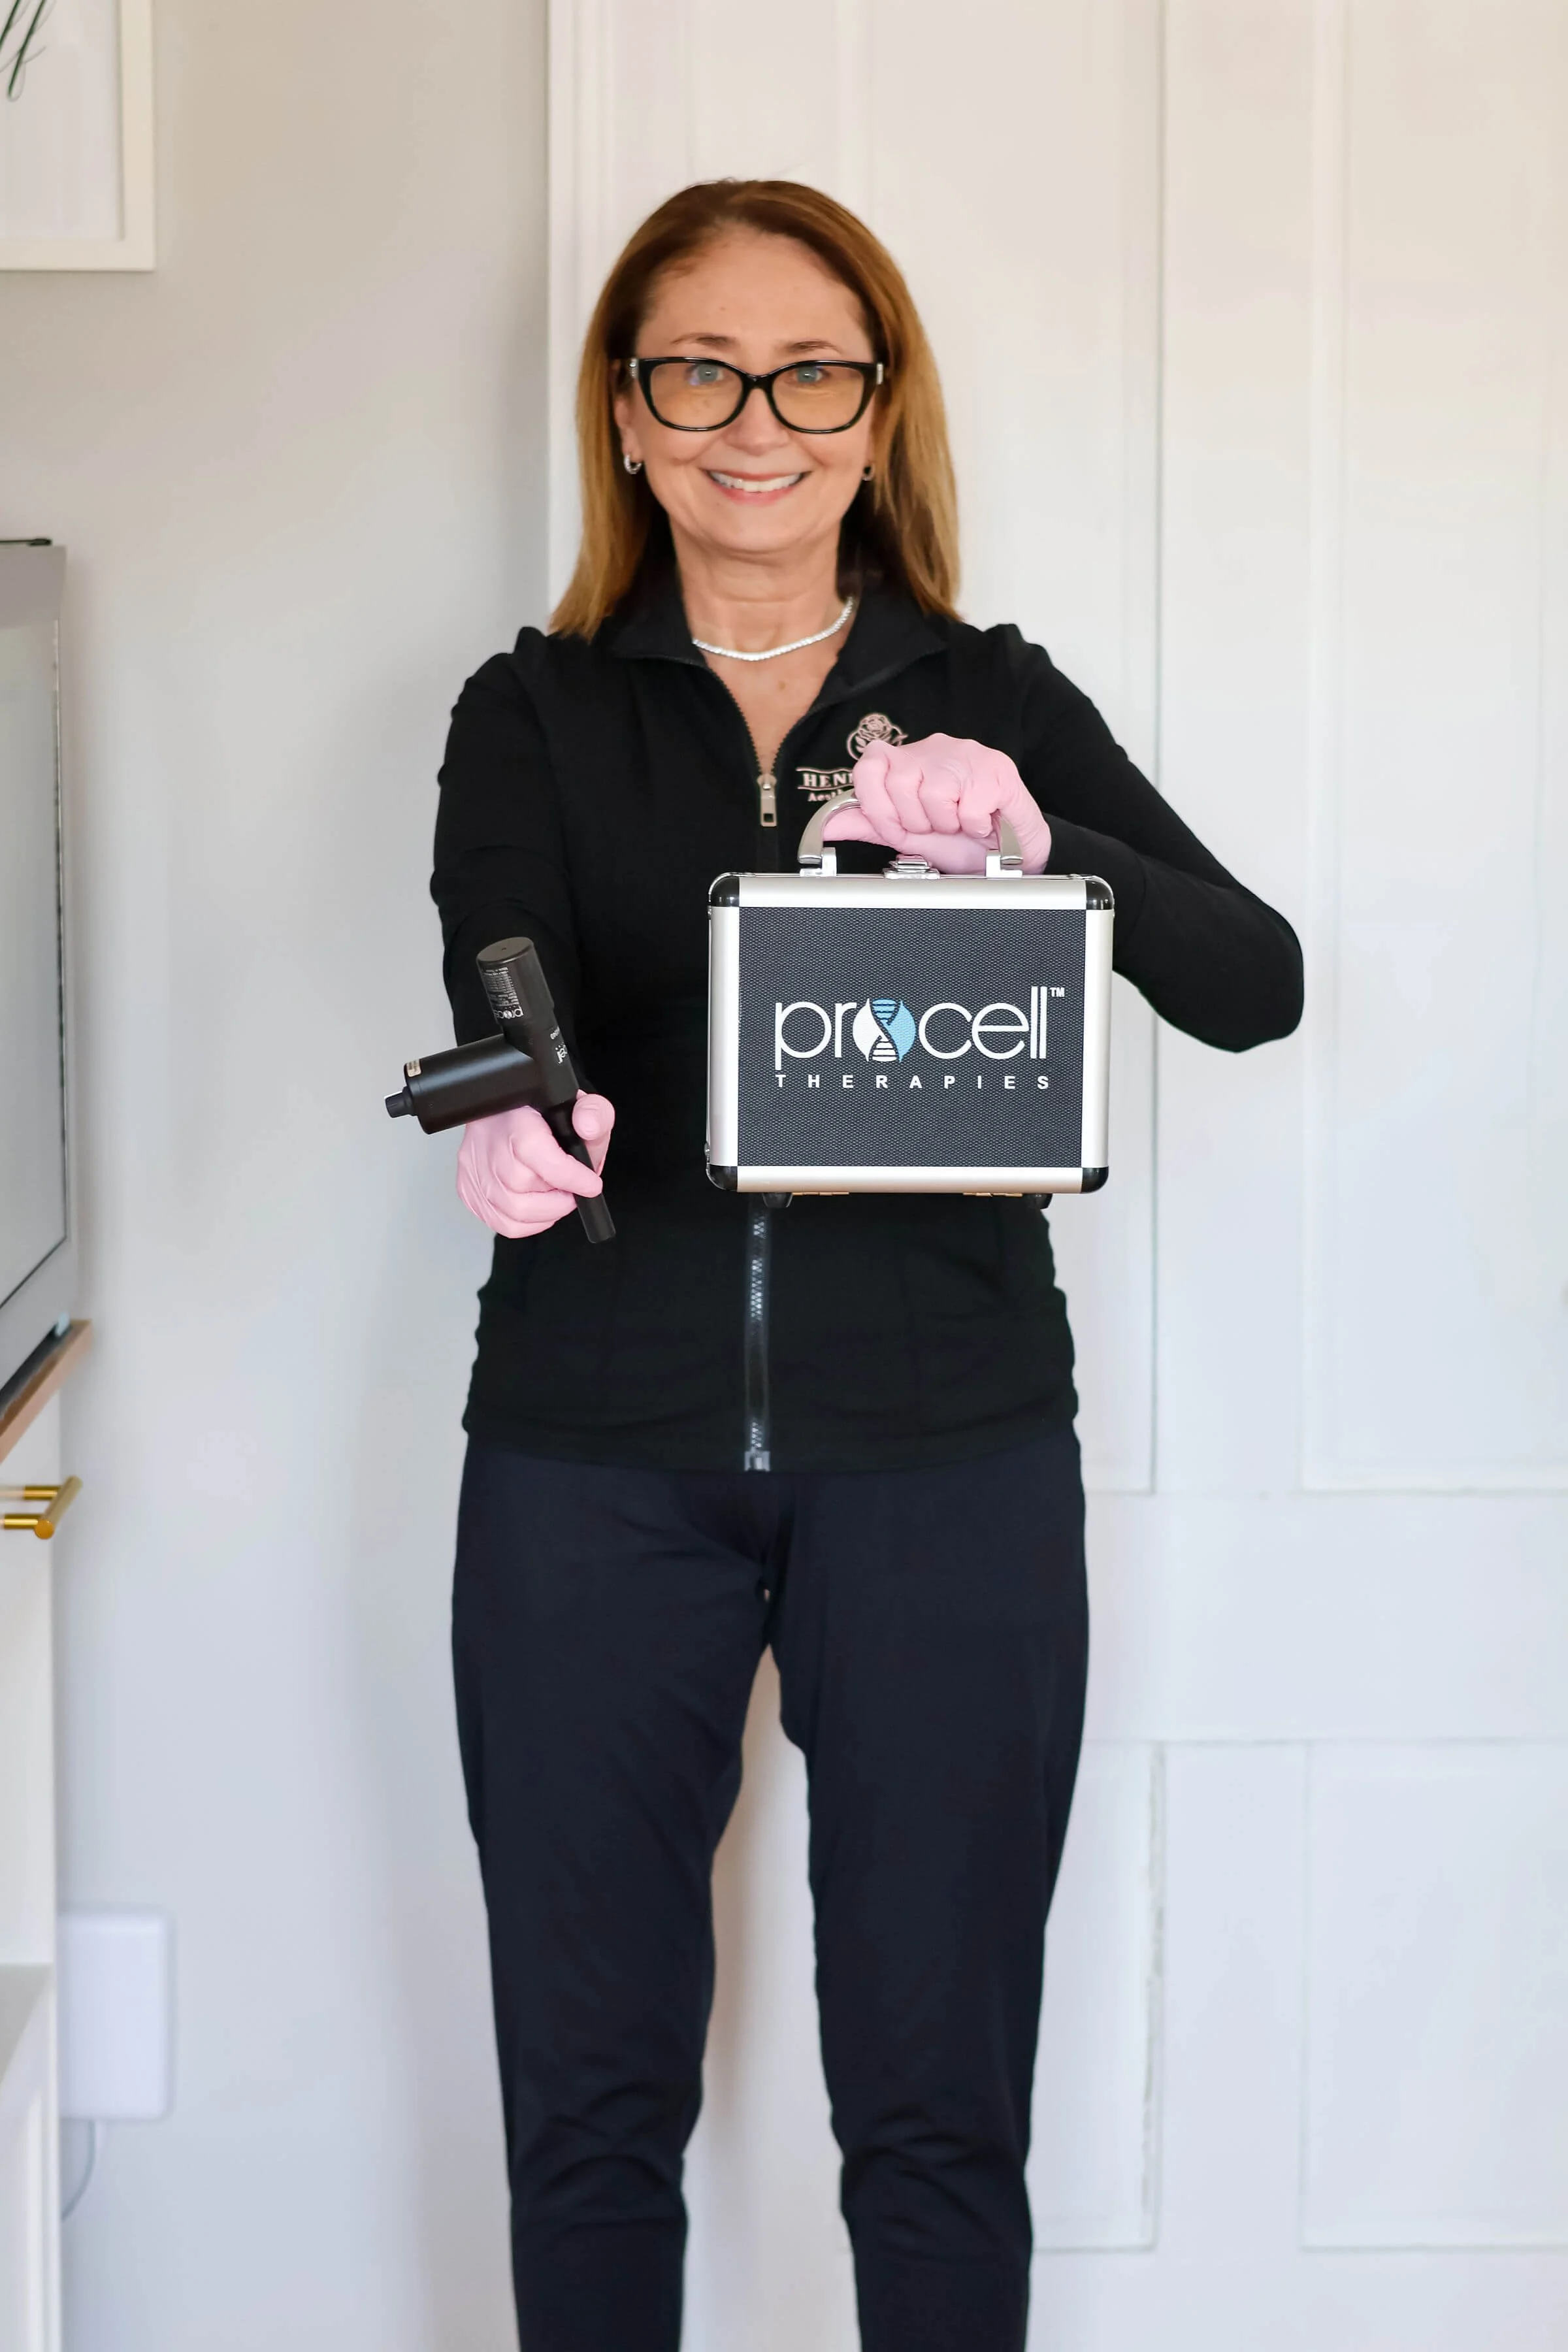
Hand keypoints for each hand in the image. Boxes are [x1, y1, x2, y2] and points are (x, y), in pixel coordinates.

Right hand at [456, 1094, 613, 1238]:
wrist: (506, 1115)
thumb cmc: (541, 1113)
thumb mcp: (578, 1104)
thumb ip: (592, 1112)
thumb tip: (588, 1127)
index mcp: (515, 1120)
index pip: (539, 1155)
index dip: (571, 1177)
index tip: (591, 1184)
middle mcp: (488, 1144)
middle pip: (523, 1188)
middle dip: (558, 1198)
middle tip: (572, 1192)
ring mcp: (474, 1170)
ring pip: (512, 1212)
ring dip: (545, 1213)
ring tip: (556, 1199)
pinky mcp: (468, 1189)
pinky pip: (500, 1223)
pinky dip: (527, 1223)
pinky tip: (538, 1208)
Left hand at [821, 734, 1051, 873]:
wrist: (1011, 854)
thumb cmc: (961, 841)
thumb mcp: (907, 835)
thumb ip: (869, 825)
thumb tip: (830, 824)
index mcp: (907, 763)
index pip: (869, 764)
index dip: (877, 804)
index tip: (895, 826)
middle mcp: (933, 751)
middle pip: (899, 782)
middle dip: (915, 820)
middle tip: (936, 826)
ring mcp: (966, 755)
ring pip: (934, 792)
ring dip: (947, 822)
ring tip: (960, 823)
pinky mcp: (997, 768)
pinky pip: (969, 804)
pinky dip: (974, 824)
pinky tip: (982, 822)